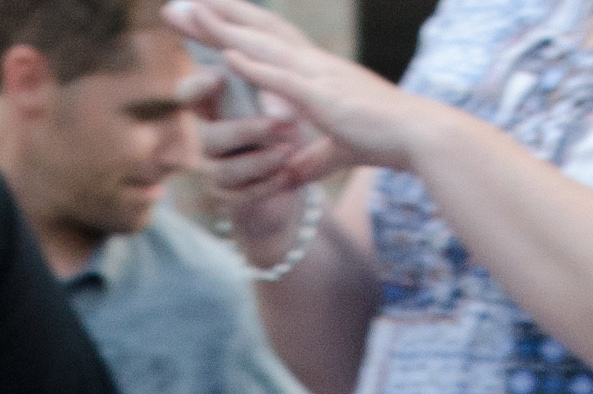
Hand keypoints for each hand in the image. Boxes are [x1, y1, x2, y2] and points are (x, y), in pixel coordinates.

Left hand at [172, 0, 425, 192]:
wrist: (415, 134)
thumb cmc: (383, 140)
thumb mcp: (335, 153)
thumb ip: (308, 162)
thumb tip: (289, 178)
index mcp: (314, 70)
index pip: (266, 39)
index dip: (234, 24)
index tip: (203, 13)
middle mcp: (312, 62)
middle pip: (255, 30)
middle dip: (215, 16)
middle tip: (176, 5)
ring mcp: (317, 75)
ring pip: (261, 45)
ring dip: (224, 30)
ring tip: (190, 14)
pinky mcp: (323, 97)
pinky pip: (281, 78)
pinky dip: (253, 66)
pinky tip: (227, 54)